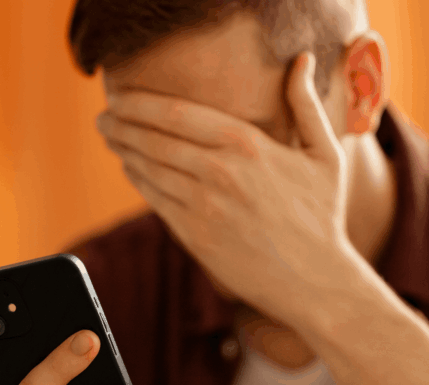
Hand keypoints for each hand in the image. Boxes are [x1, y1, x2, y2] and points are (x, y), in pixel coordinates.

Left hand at [96, 52, 352, 333]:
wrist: (314, 280)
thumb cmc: (321, 215)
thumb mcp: (325, 154)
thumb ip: (306, 105)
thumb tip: (303, 60)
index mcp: (247, 145)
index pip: (177, 113)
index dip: (140, 103)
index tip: (120, 96)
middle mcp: (219, 173)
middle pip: (153, 140)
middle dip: (121, 125)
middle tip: (104, 117)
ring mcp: (203, 208)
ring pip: (149, 170)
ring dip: (124, 151)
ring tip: (111, 138)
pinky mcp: (194, 237)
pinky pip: (155, 201)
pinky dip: (138, 180)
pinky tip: (131, 168)